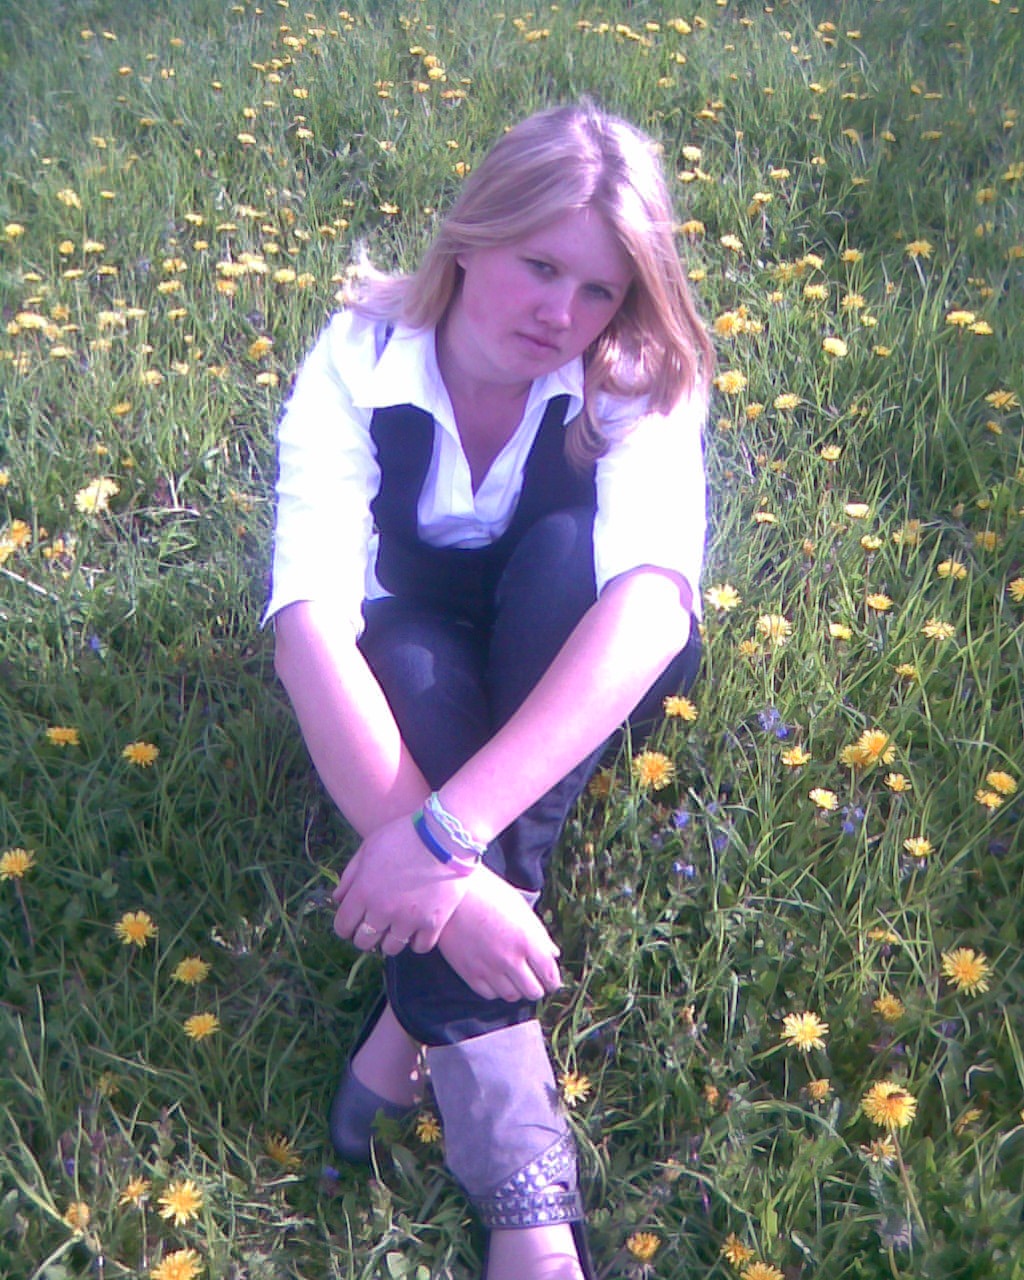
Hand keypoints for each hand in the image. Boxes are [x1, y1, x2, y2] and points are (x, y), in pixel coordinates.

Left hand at [332, 812, 472, 955]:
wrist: (445, 834)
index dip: (345, 926)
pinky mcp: (434, 923)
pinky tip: (417, 927)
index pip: (343, 926)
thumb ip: (350, 875)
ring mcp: (409, 919)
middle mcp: (383, 911)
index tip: (353, 921)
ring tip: (397, 925)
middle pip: (364, 942)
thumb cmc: (404, 835)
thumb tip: (339, 899)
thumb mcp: (368, 847)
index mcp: (363, 892)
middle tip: (375, 924)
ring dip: (390, 939)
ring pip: (390, 948)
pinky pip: (420, 947)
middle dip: (365, 934)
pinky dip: (417, 940)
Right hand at [437, 868, 561, 1001]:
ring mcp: (488, 968)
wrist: (452, 892)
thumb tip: (553, 954)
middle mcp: (509, 959)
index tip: (551, 980)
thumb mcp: (521, 909)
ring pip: (511, 996)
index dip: (553, 980)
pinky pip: (489, 994)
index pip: (549, 975)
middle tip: (534, 980)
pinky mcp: (468, 973)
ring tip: (514, 978)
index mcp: (527, 940)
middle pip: (533, 991)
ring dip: (516, 989)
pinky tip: (496, 977)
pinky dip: (495, 989)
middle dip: (537, 987)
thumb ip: (539, 935)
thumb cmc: (489, 894)